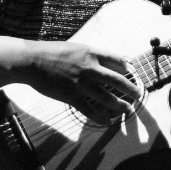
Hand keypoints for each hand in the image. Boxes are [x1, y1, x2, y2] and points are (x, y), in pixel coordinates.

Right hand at [24, 41, 140, 122]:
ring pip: (107, 98)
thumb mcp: (76, 48)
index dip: (127, 69)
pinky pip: (89, 110)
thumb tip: (105, 60)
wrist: (31, 61)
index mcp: (92, 53)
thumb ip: (90, 55)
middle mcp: (90, 68)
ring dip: (120, 106)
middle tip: (138, 95)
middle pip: (118, 81)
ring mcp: (81, 84)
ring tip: (128, 110)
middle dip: (131, 89)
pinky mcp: (71, 96)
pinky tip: (108, 121)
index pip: (117, 61)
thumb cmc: (52, 52)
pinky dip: (100, 117)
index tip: (132, 74)